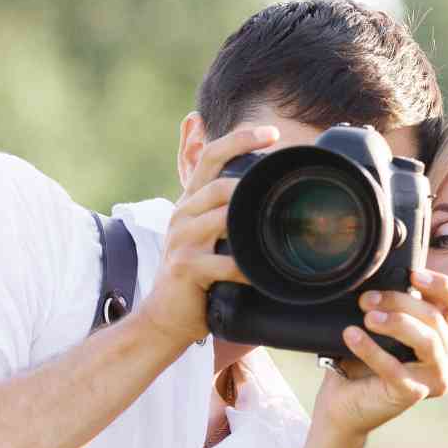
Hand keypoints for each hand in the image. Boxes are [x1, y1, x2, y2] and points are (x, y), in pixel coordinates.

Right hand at [137, 124, 279, 343]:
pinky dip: (246, 268)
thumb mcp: (205, 235)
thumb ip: (226, 212)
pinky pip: (223, 262)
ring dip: (249, 222)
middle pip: (218, 185)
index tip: (272, 132)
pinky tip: (262, 274)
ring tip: (277, 229)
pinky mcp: (185, 267)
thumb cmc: (195, 274)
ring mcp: (181, 240)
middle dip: (250, 183)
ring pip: (220, 218)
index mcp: (190, 201)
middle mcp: (183, 214)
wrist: (165, 315)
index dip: (240, 139)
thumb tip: (263, 194)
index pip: (211, 156)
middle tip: (282, 189)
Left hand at [313, 267, 447, 436]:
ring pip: (428, 341)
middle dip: (400, 301)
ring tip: (368, 317)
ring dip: (397, 322)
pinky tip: (351, 336)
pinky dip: (371, 349)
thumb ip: (398, 307)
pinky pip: (395, 368)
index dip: (444, 286)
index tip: (413, 275)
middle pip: (436, 318)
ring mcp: (436, 379)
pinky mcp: (414, 395)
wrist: (343, 402)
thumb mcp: (386, 327)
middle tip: (367, 299)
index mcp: (447, 339)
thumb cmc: (365, 361)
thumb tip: (389, 278)